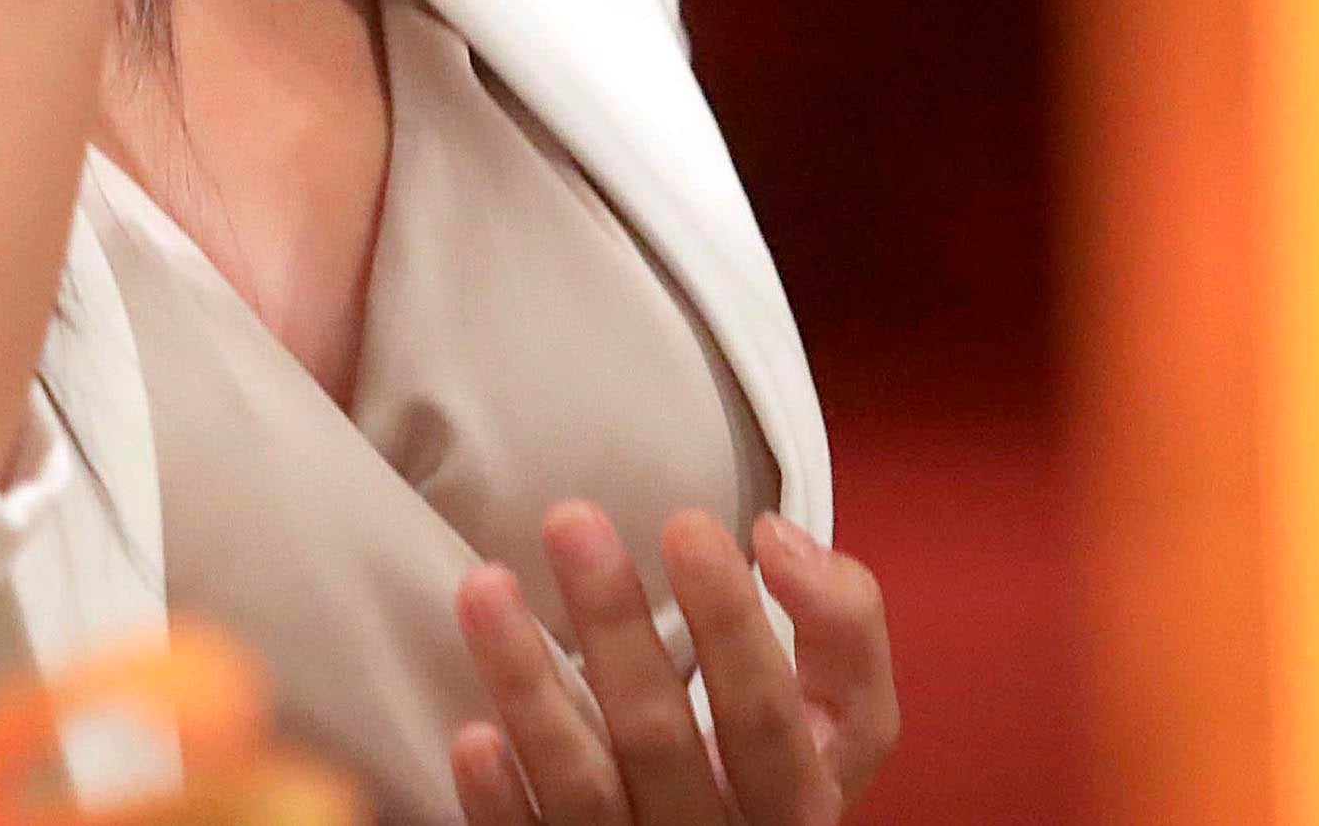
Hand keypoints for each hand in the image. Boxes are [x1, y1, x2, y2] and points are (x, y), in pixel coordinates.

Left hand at [451, 504, 899, 825]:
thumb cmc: (783, 764)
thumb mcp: (845, 714)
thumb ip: (841, 623)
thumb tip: (779, 537)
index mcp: (800, 795)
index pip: (768, 714)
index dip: (732, 622)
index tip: (688, 523)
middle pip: (660, 739)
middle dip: (615, 624)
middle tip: (569, 519)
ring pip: (582, 789)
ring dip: (529, 687)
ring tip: (484, 587)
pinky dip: (501, 800)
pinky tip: (473, 735)